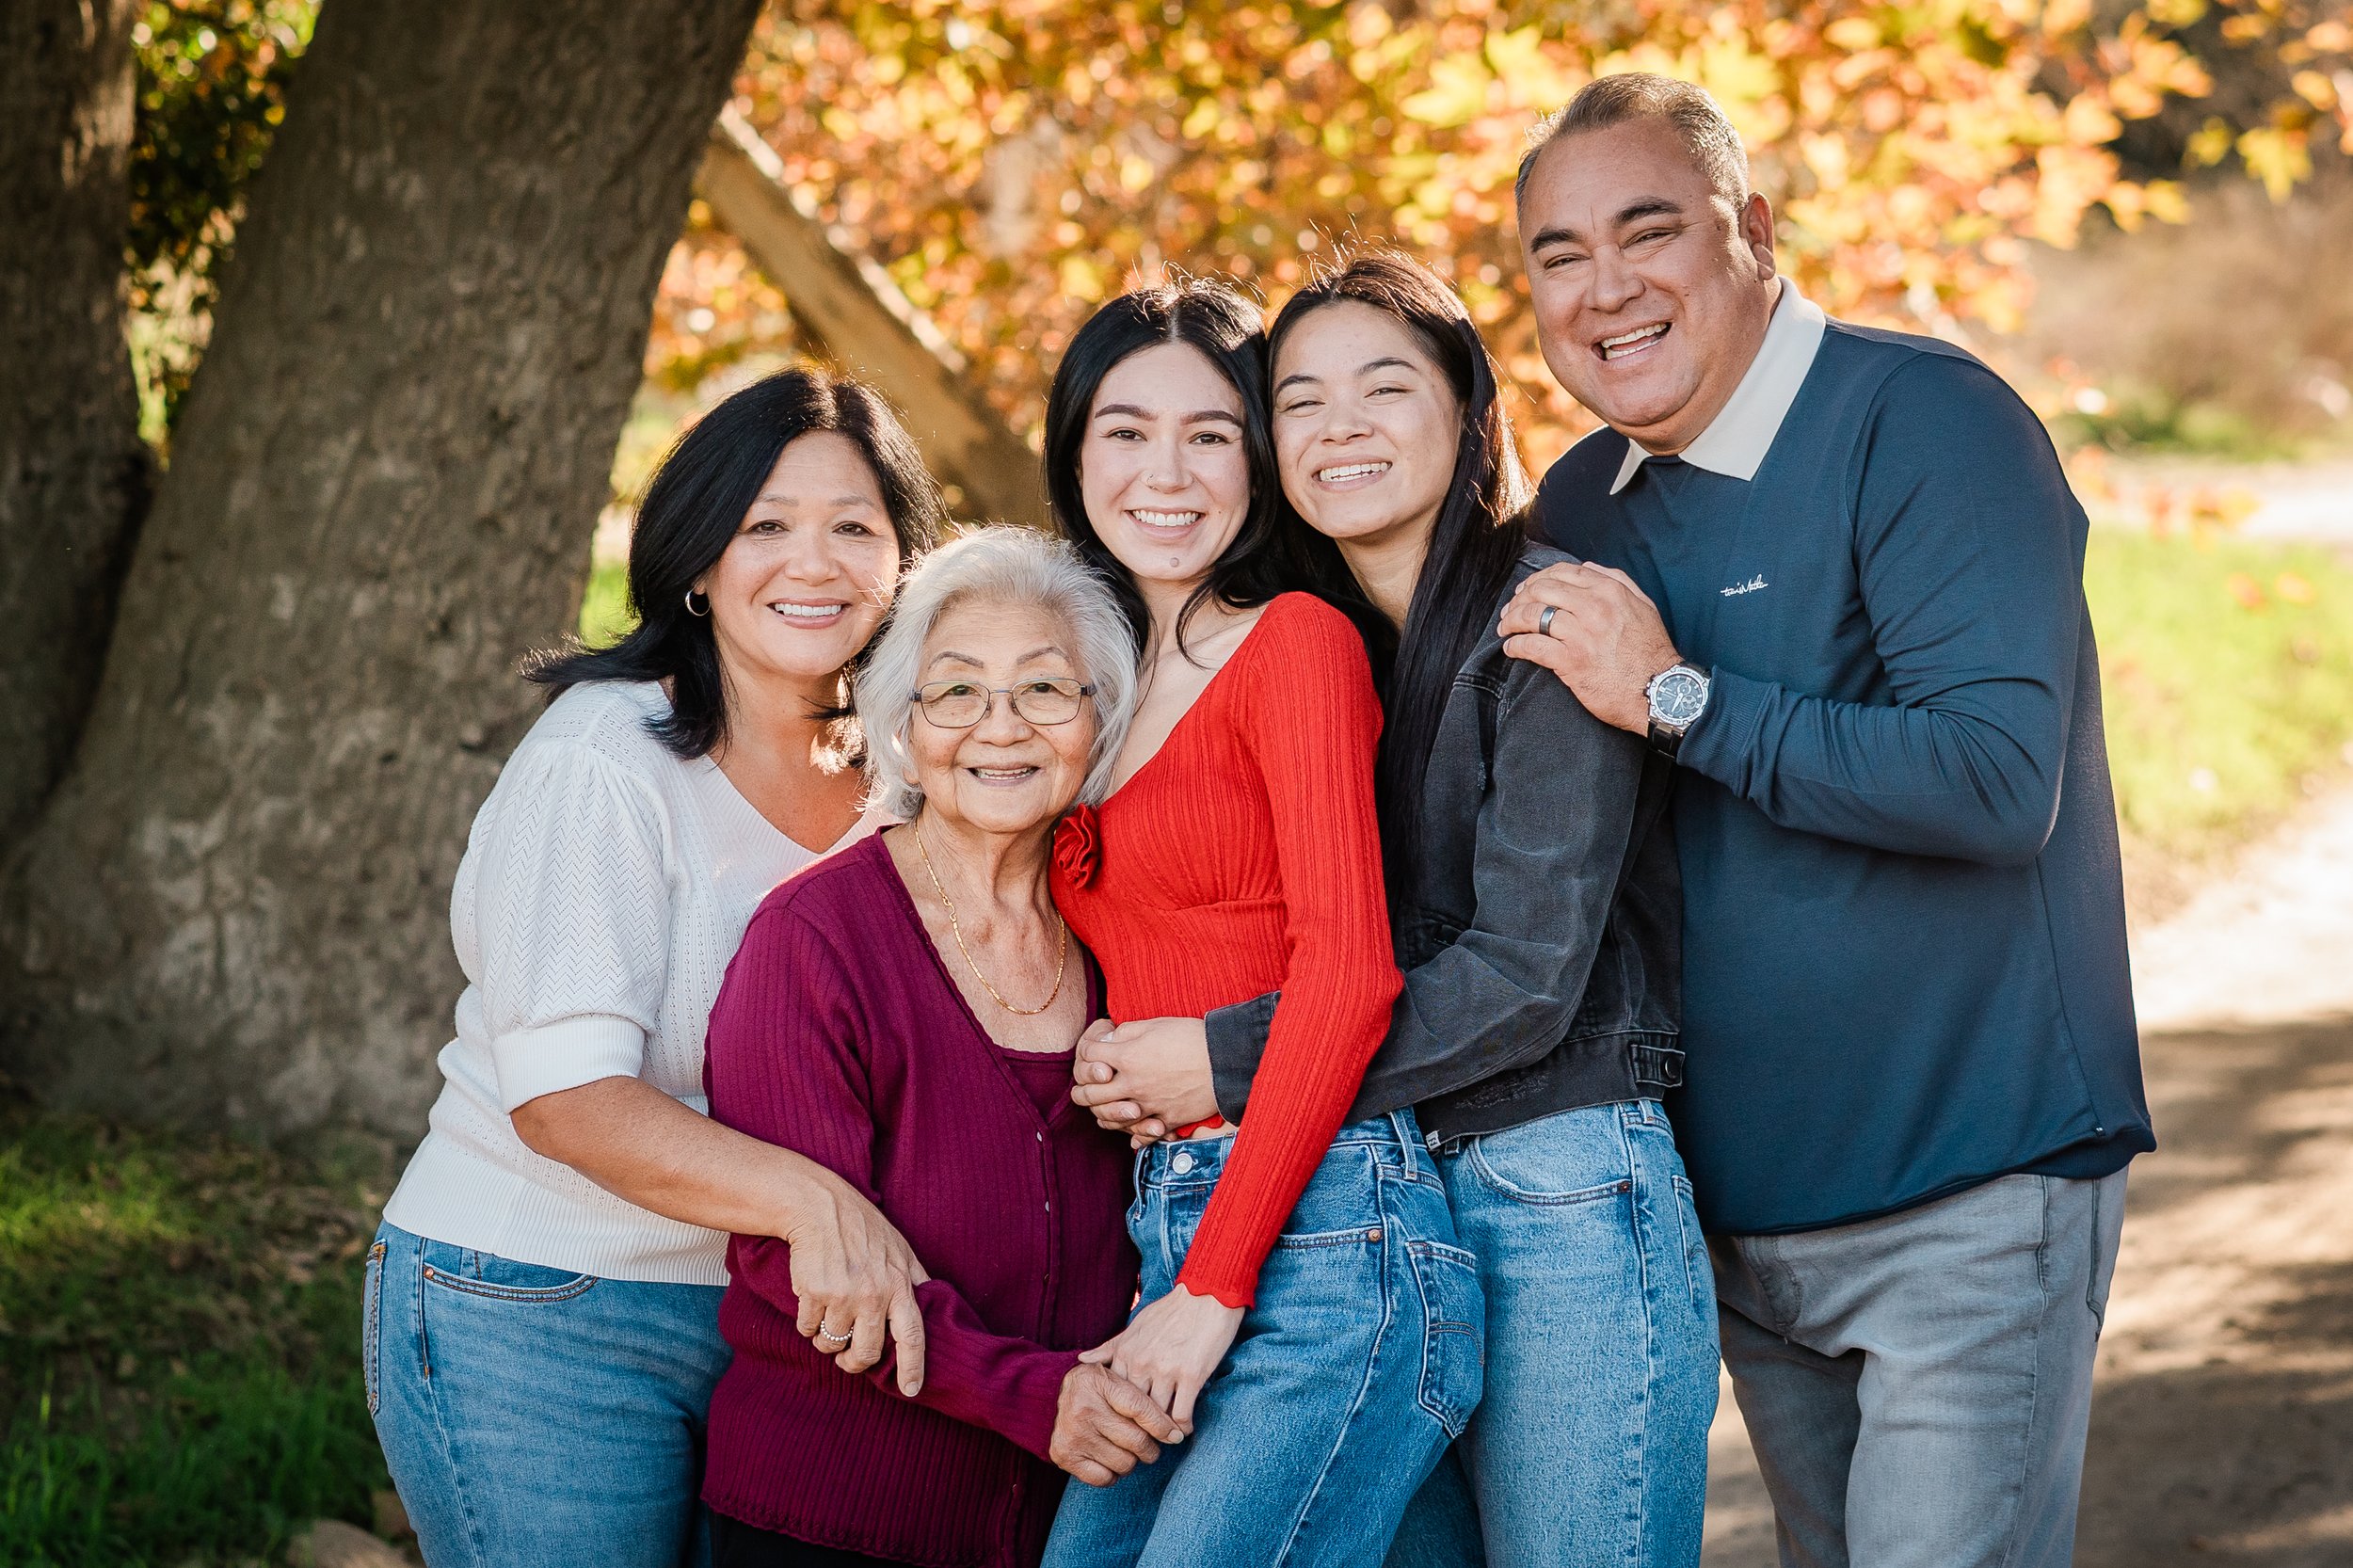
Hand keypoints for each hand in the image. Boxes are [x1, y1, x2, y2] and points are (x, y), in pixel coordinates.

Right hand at [782, 1170, 931, 1395]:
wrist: (821, 1207)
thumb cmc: (864, 1230)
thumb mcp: (900, 1250)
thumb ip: (915, 1282)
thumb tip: (936, 1308)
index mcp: (900, 1285)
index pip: (912, 1336)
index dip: (912, 1367)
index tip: (912, 1390)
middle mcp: (873, 1294)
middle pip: (865, 1353)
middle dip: (853, 1362)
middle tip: (847, 1358)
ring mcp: (842, 1295)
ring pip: (831, 1344)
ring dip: (827, 1340)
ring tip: (829, 1317)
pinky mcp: (813, 1293)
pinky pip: (807, 1330)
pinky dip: (807, 1324)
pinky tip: (812, 1301)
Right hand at [1049, 1363, 1187, 1485]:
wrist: (1048, 1397)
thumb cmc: (1096, 1389)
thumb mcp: (1117, 1379)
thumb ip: (1145, 1398)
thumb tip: (1176, 1433)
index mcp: (1099, 1383)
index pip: (1140, 1409)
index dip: (1162, 1425)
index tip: (1175, 1436)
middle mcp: (1083, 1408)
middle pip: (1136, 1441)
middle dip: (1150, 1447)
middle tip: (1148, 1445)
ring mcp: (1073, 1434)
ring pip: (1124, 1463)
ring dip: (1131, 1461)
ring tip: (1125, 1449)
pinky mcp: (1064, 1456)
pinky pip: (1104, 1478)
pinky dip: (1112, 1474)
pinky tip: (1108, 1458)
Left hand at [1070, 1016, 1217, 1145]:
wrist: (1226, 1061)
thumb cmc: (1191, 1037)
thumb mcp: (1155, 1024)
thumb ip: (1126, 1032)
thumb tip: (1107, 1040)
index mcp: (1127, 1057)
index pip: (1088, 1056)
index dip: (1086, 1051)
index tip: (1094, 1049)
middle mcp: (1132, 1084)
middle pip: (1089, 1094)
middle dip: (1082, 1088)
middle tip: (1086, 1084)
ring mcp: (1148, 1106)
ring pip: (1109, 1118)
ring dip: (1101, 1113)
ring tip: (1104, 1107)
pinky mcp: (1166, 1120)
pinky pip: (1141, 1135)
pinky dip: (1133, 1135)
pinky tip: (1131, 1130)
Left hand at [1079, 1283, 1243, 1430]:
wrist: (1207, 1295)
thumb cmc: (1171, 1311)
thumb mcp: (1136, 1325)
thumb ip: (1110, 1347)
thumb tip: (1082, 1359)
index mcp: (1126, 1352)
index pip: (1114, 1396)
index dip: (1118, 1414)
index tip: (1123, 1425)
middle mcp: (1142, 1364)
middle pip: (1133, 1410)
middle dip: (1137, 1428)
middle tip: (1143, 1443)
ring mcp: (1166, 1371)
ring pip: (1157, 1416)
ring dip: (1162, 1431)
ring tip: (1164, 1439)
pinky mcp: (1191, 1376)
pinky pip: (1182, 1414)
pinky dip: (1182, 1427)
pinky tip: (1184, 1429)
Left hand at [1497, 561, 1680, 734]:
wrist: (1660, 691)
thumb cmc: (1652, 651)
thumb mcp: (1643, 606)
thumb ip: (1617, 581)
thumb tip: (1586, 568)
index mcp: (1609, 590)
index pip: (1561, 573)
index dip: (1538, 580)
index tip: (1527, 591)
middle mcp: (1594, 607)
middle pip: (1541, 590)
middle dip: (1519, 599)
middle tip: (1510, 612)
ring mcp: (1581, 633)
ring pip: (1532, 615)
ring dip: (1511, 621)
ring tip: (1505, 629)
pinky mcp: (1571, 661)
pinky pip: (1532, 646)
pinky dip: (1515, 646)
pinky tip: (1511, 649)